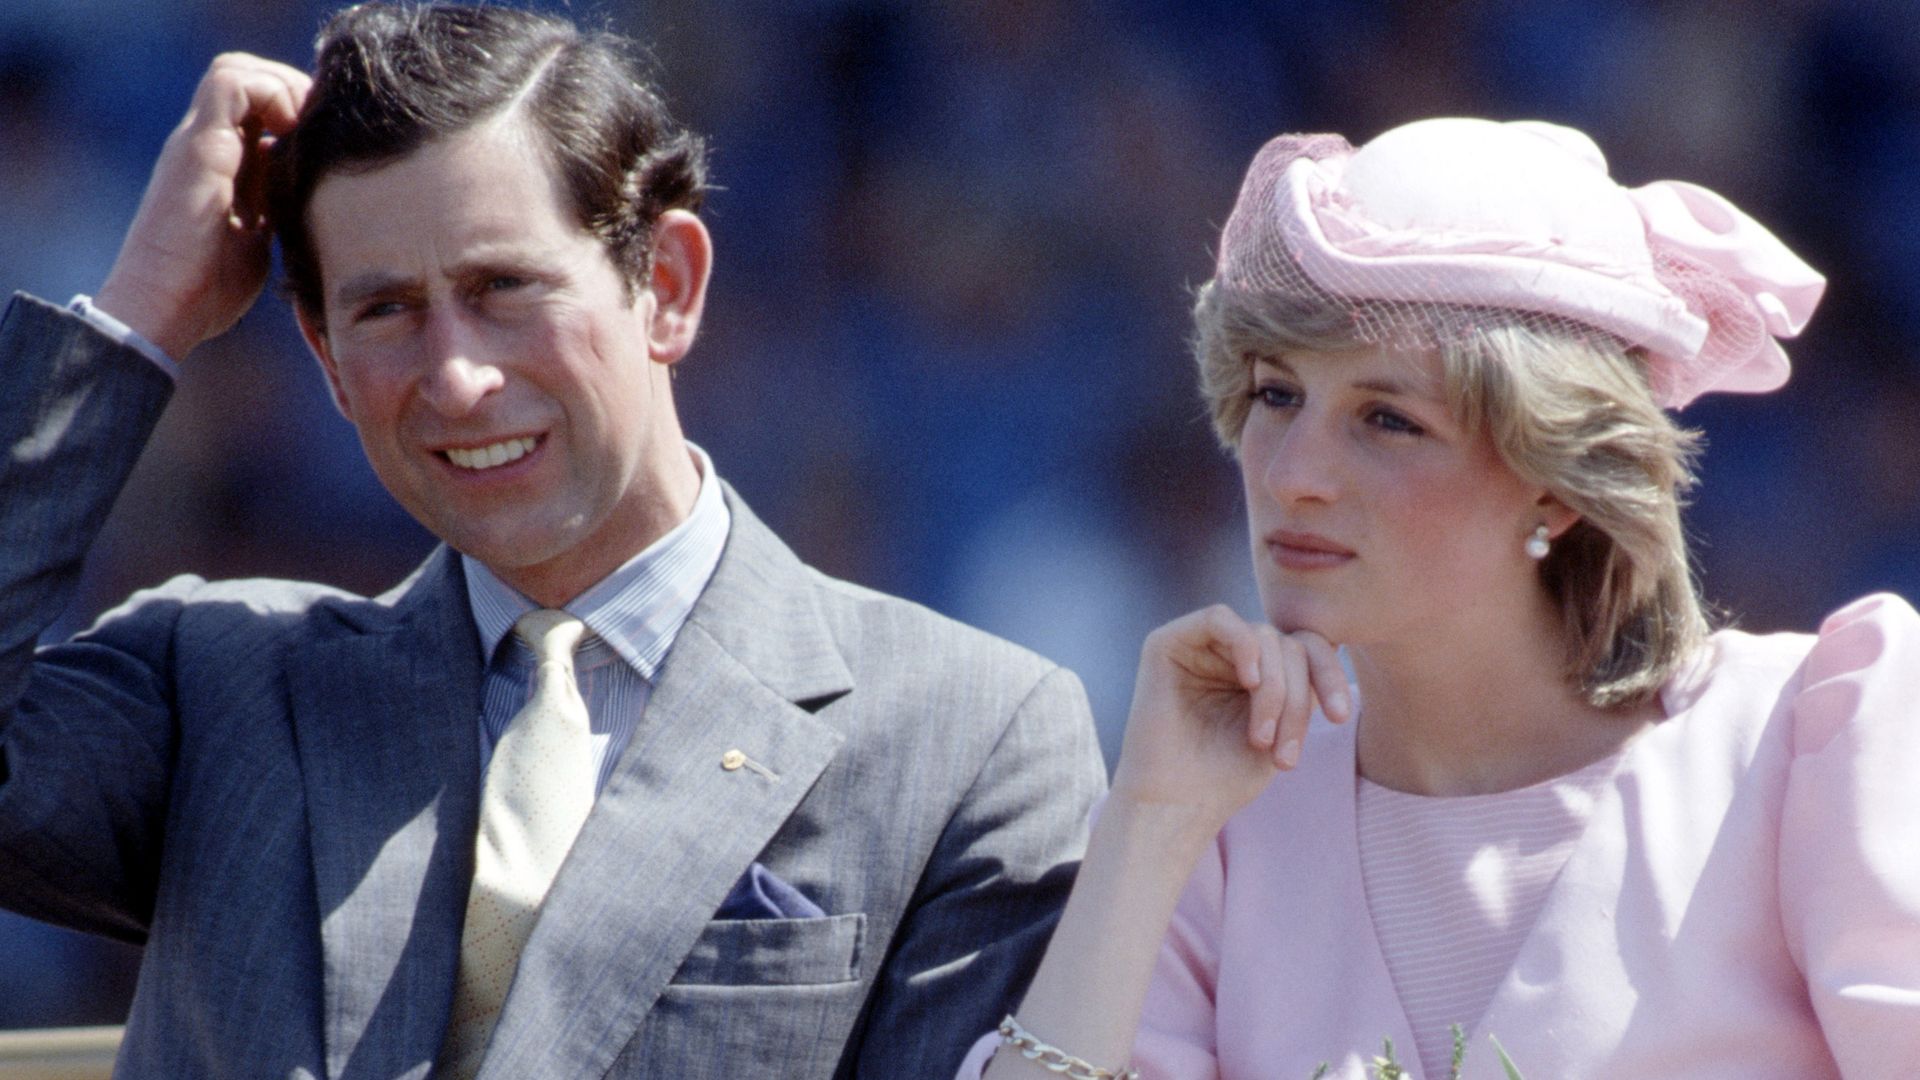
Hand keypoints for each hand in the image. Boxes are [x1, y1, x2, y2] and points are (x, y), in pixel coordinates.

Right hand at [94, 53, 310, 358]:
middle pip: (248, 79)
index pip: (256, 108)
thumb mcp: (256, 240)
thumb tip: (310, 199)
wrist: (162, 308)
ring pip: (237, 70)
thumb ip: (273, 210)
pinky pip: (231, 84)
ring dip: (283, 87)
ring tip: (308, 127)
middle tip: (324, 128)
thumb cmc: (206, 290)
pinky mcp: (198, 147)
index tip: (326, 141)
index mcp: (218, 164)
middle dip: (295, 91)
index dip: (296, 111)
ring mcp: (198, 142)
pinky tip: (292, 133)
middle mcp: (204, 144)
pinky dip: (271, 94)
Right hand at [1110, 605, 1349, 829]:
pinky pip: (1218, 618)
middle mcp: (1226, 656)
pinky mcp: (1166, 644)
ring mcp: (1197, 648)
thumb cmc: (1226, 779)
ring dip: (1275, 689)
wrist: (1176, 807)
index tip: (1339, 718)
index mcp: (1254, 673)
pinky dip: (1244, 646)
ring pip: (1262, 636)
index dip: (1330, 676)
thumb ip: (1302, 688)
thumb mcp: (1284, 730)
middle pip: (1288, 645)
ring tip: (1261, 739)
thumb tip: (1334, 645)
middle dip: (1296, 698)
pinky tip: (1249, 682)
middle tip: (1284, 752)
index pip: (1306, 648)